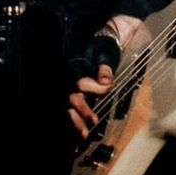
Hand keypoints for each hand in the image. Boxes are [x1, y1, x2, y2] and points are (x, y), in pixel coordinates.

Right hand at [67, 14, 142, 138]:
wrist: (105, 39)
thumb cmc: (106, 46)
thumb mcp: (107, 53)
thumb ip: (105, 68)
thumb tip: (105, 83)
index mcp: (76, 65)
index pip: (80, 82)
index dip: (93, 89)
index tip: (107, 89)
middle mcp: (70, 76)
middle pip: (70, 97)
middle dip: (80, 112)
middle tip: (92, 122)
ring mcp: (71, 84)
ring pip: (68, 106)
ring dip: (76, 120)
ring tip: (84, 134)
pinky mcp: (76, 91)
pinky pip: (71, 107)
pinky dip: (76, 119)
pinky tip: (81, 130)